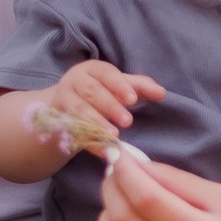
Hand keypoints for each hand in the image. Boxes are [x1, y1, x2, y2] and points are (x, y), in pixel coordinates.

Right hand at [34, 59, 164, 153]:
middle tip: (128, 121)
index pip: (105, 73)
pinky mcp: (58, 120)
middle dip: (110, 106)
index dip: (119, 85)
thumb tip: (162, 93)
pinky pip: (73, 130)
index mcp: (92, 69)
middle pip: (92, 92)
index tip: (133, 99)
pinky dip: (89, 142)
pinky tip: (103, 151)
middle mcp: (74, 81)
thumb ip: (139, 87)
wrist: (64, 107)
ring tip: (114, 137)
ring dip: (97, 124)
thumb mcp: (118, 86)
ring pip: (79, 110)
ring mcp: (63, 100)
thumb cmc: (99, 92)